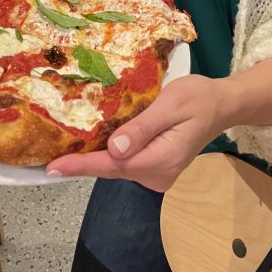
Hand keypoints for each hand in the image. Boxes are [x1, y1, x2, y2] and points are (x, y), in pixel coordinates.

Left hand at [46, 75, 224, 191]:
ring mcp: (158, 174)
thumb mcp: (171, 105)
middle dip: (82, 162)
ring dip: (94, 158)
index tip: (53, 168)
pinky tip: (92, 145)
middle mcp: (158, 174)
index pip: (114, 165)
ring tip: (65, 148)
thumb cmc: (198, 97)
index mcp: (162, 159)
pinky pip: (127, 163)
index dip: (81, 165)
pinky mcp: (156, 168)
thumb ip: (142, 128)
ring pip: (118, 167)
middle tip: (49, 157)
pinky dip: (109, 155)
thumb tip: (113, 149)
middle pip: (112, 169)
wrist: (222, 104)